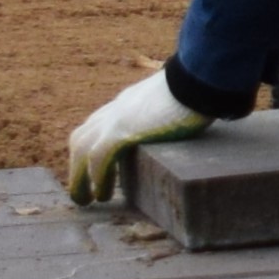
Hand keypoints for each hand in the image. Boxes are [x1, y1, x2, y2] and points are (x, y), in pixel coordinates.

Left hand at [65, 63, 215, 205]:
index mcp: (130, 100)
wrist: (200, 78)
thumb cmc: (201, 86)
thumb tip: (190, 120)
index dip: (93, 145)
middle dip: (77, 165)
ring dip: (80, 177)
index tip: (94, 167)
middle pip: (82, 138)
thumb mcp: (179, 100)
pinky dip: (97, 178)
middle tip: (83, 190)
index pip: (100, 123)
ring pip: (82, 150)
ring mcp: (115, 119)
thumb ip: (172, 111)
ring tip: (86, 200)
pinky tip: (103, 195)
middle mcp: (116, 108)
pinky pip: (98, 160)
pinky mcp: (120, 131)